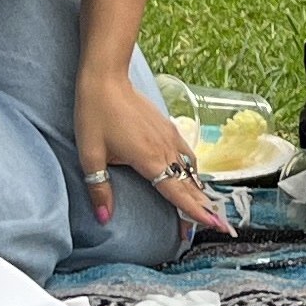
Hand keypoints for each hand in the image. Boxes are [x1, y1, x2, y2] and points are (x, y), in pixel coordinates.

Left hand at [76, 70, 225, 236]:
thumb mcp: (90, 155)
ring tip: (205, 207)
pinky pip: (187, 155)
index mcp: (149, 160)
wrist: (107, 79)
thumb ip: (99, 189)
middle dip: (202, 207)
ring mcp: (170, 137)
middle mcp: (165, 150)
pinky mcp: (168, 128)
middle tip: (216, 226)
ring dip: (198, 191)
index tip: (214, 225)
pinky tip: (191, 176)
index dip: (195, 211)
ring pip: (191, 170)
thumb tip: (104, 218)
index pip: (178, 193)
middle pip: (190, 185)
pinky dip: (193, 171)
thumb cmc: (95, 115)